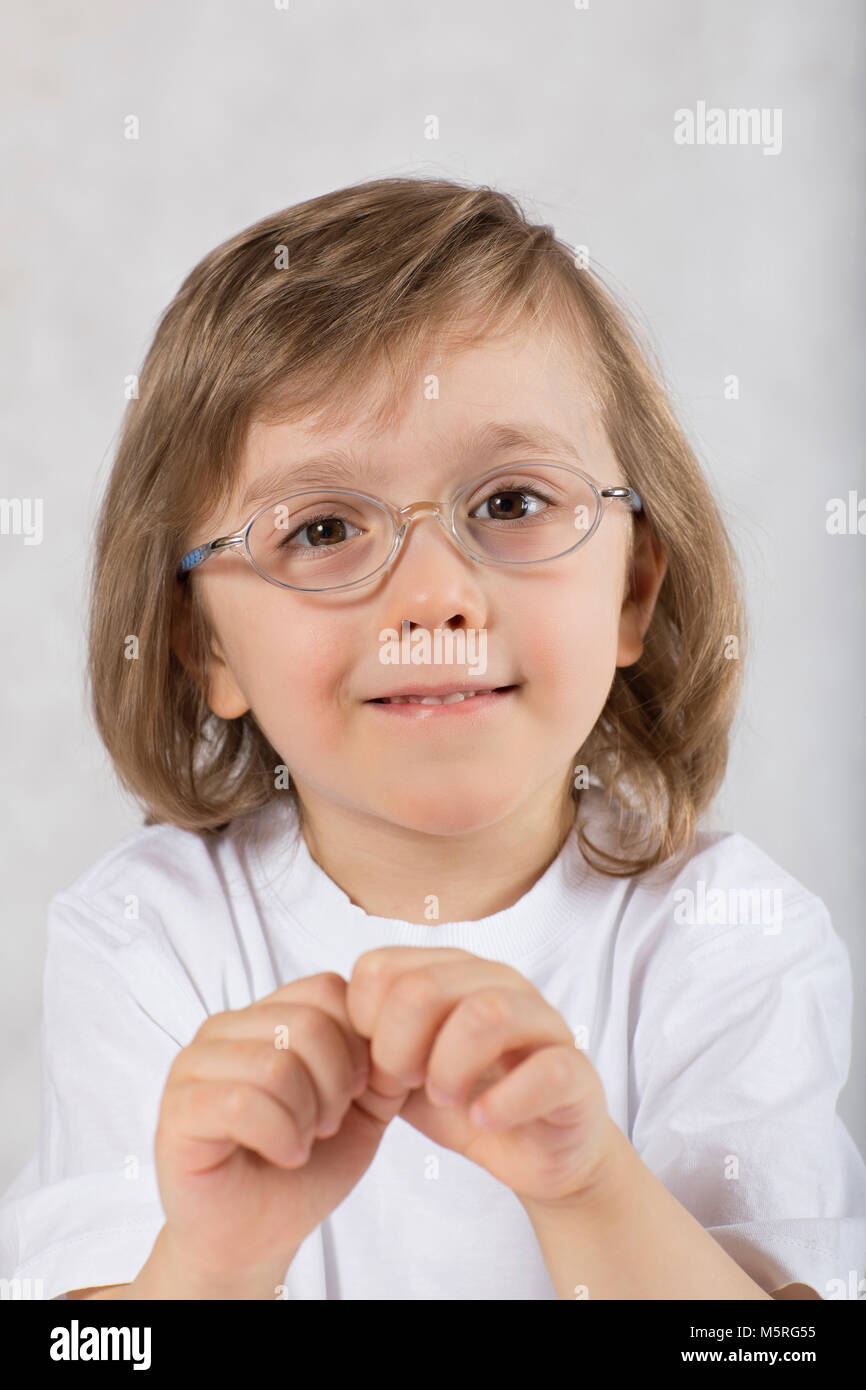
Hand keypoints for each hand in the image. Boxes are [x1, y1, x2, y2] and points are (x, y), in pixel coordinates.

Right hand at [154, 972, 412, 1288]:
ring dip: (306, 1117)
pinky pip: (242, 1102)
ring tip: (302, 1142)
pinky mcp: (178, 1108)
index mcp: (267, 1014)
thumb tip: (403, 1027)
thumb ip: (384, 1061)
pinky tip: (283, 1155)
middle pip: (308, 1023)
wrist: (255, 1237)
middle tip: (326, 1126)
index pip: (326, 988)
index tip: (354, 1093)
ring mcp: (195, 1064)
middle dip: (336, 1085)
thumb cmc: (304, 1167)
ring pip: (277, 1064)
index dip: (358, 1044)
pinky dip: (280, 1137)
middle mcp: (225, 1027)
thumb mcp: (364, 1108)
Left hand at [345, 947, 615, 1205]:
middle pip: (425, 985)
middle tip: (405, 1085)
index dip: (363, 1023)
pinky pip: (544, 1070)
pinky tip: (483, 1119)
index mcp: (450, 973)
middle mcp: (498, 983)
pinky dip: (504, 1100)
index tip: (372, 1068)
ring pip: (487, 1012)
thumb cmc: (467, 1102)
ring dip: (449, 1065)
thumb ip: (370, 1046)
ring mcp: (543, 1023)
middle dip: (399, 1047)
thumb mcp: (404, 1073)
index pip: (380, 966)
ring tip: (443, 1098)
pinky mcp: (575, 1072)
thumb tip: (327, 1031)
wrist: (539, 1153)